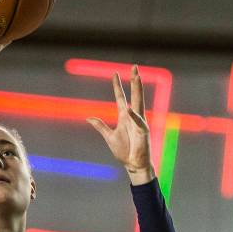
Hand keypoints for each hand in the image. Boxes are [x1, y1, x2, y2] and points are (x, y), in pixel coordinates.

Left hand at [88, 66, 153, 183]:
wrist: (133, 165)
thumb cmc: (124, 151)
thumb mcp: (109, 136)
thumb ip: (100, 126)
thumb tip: (89, 118)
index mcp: (124, 117)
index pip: (121, 98)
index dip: (118, 86)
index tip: (115, 74)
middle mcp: (133, 116)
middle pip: (134, 95)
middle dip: (134, 81)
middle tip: (134, 67)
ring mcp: (139, 123)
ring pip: (139, 102)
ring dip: (138, 89)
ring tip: (137, 77)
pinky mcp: (143, 132)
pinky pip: (138, 122)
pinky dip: (134, 116)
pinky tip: (130, 108)